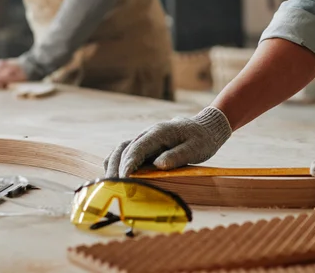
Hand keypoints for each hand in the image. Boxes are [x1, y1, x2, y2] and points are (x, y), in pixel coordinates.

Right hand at [103, 107, 231, 177]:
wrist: (205, 127)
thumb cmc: (202, 139)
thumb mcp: (196, 148)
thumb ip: (177, 155)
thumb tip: (158, 165)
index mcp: (159, 132)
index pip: (137, 149)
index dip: (127, 165)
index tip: (122, 180)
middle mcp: (148, 134)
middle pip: (124, 149)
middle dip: (116, 168)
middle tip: (112, 187)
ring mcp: (145, 139)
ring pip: (122, 150)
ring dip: (113, 165)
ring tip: (109, 184)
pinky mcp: (145, 145)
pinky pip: (126, 152)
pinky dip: (117, 163)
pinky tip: (114, 175)